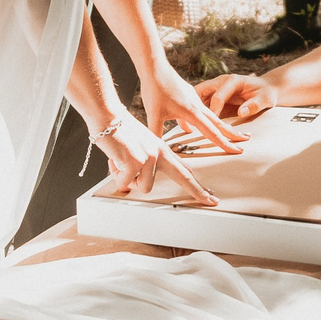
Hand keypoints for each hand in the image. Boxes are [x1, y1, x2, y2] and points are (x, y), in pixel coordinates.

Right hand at [91, 112, 216, 204]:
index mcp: (162, 150)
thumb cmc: (119, 132)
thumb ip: (144, 163)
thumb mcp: (139, 146)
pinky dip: (116, 176)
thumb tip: (135, 181)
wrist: (108, 117)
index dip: (197, 185)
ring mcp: (150, 157)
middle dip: (198, 191)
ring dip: (129, 181)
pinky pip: (125, 182)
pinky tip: (114, 160)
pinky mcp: (137, 161)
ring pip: (143, 187)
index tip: (209, 196)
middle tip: (212, 202)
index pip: (184, 170)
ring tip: (121, 164)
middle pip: (184, 177)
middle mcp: (160, 154)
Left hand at [144, 63, 244, 154]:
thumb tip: (156, 150)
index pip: (212, 132)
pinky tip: (190, 125)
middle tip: (245, 140)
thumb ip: (156, 133)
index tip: (237, 150)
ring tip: (228, 132)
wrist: (155, 66)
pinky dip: (204, 118)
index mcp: (192, 112)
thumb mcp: (153, 114)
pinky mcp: (188, 94)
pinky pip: (200, 109)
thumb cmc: (154, 89)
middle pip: (218, 123)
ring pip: (211, 115)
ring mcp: (194, 98)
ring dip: (220, 125)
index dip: (225, 144)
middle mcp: (197, 105)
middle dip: (232, 133)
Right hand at [195, 71, 276, 120]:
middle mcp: (221, 81)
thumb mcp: (265, 99)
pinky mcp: (214, 94)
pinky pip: (200, 101)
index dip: (213, 110)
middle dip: (194, 105)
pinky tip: (191, 121)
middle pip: (201, 91)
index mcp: (232, 81)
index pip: (218, 96)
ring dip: (191, 108)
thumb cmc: (266, 93)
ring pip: (197, 96)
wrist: (266, 88)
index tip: (211, 123)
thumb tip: (241, 113)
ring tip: (186, 122)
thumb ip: (254, 105)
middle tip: (189, 121)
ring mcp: (216, 87)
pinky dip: (195, 110)